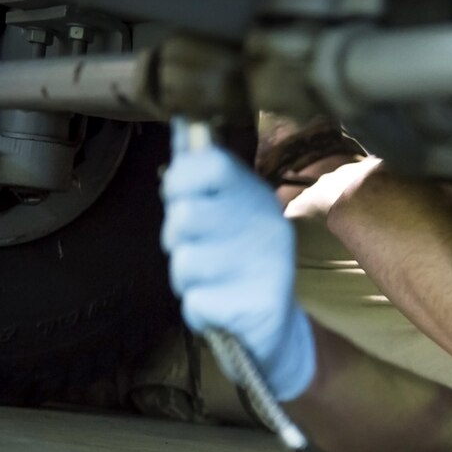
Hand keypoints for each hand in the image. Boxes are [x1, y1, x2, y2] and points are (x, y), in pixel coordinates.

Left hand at [160, 143, 314, 400]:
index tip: (178, 197)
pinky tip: (221, 310)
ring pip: (183, 262)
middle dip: (176, 240)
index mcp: (257, 197)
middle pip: (184, 214)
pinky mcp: (253, 306)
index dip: (180, 178)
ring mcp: (264, 266)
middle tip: (202, 252)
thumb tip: (183, 121)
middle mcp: (267, 225)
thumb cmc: (237, 265)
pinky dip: (199, 310)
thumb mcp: (226, 213)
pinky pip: (194, 301)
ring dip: (186, 280)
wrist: (274, 331)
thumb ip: (202, 173)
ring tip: (213, 284)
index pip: (210, 162)